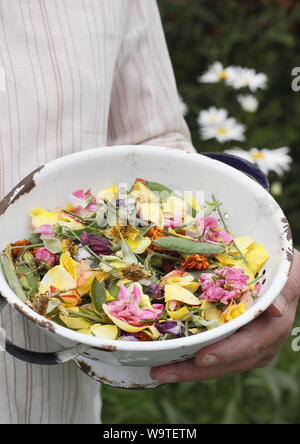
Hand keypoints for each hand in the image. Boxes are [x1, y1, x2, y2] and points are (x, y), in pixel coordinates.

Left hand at [150, 250, 299, 383]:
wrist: (281, 278)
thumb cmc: (281, 270)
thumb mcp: (287, 272)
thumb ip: (284, 288)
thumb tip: (276, 309)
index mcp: (274, 326)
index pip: (251, 344)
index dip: (227, 352)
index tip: (202, 358)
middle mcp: (263, 344)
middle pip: (229, 363)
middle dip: (195, 370)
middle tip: (163, 371)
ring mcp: (251, 349)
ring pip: (219, 366)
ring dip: (188, 370)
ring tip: (159, 370)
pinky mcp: (238, 348)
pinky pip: (215, 358)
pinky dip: (192, 361)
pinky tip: (171, 360)